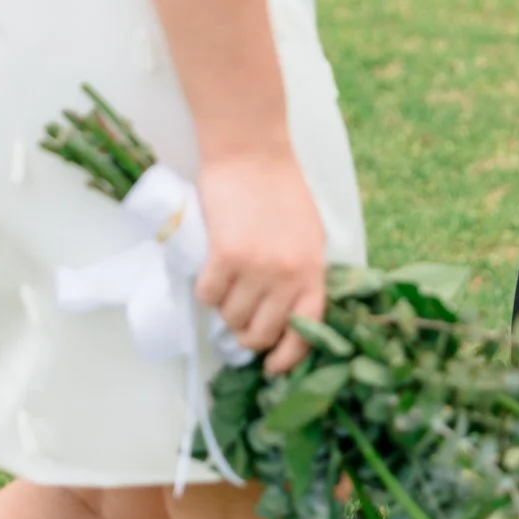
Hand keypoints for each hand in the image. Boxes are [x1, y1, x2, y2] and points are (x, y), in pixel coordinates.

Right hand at [194, 147, 328, 375]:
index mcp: (312, 270)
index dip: (288, 357)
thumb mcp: (309, 234)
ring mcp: (255, 267)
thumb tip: (287, 312)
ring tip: (227, 290)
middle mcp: (286, 275)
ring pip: (232, 317)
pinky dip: (207, 292)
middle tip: (240, 325)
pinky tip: (211, 275)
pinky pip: (208, 295)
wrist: (251, 151)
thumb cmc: (281, 189)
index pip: (306, 330)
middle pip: (263, 332)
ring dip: (226, 311)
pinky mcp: (223, 255)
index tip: (274, 366)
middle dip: (249, 336)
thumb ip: (302, 273)